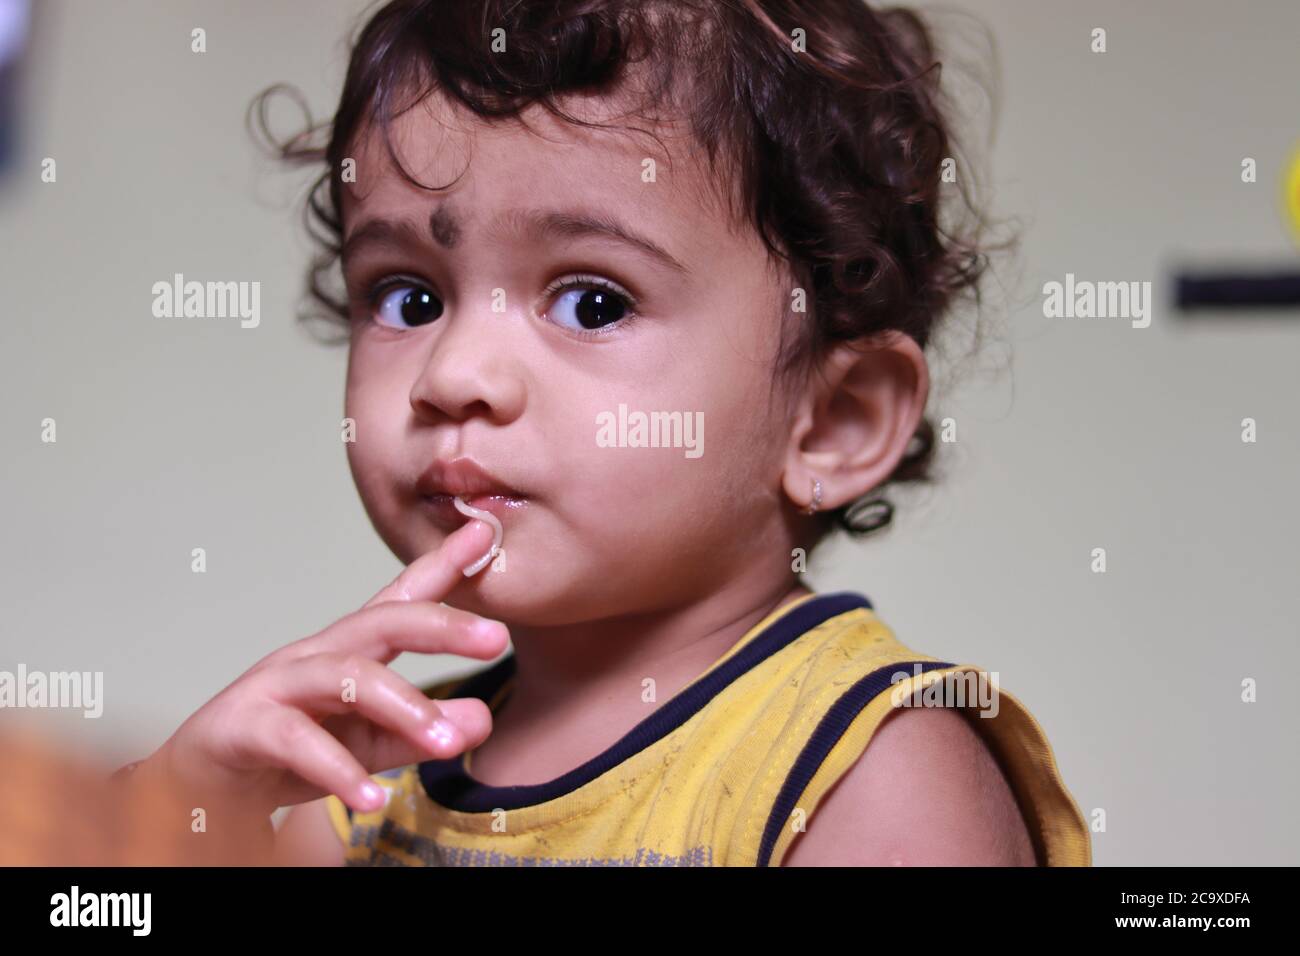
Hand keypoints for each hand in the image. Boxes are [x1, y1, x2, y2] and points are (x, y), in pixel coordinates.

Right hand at [140, 520, 507, 830]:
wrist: (200, 784)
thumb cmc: (288, 749)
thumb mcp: (368, 742)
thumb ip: (420, 731)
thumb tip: (482, 719)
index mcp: (351, 650)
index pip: (403, 601)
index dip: (443, 566)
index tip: (485, 533)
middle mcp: (318, 654)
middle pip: (384, 621)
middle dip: (442, 624)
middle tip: (496, 637)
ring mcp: (279, 685)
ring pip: (348, 678)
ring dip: (403, 707)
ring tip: (448, 744)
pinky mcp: (246, 726)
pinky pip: (298, 742)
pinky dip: (337, 772)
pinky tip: (372, 798)